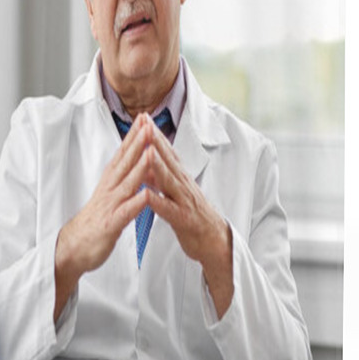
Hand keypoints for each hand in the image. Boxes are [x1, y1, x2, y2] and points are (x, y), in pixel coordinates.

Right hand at [53, 113, 151, 319]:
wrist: (71, 249)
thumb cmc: (92, 224)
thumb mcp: (107, 197)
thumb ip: (119, 181)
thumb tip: (130, 164)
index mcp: (109, 183)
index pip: (123, 155)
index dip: (133, 136)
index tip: (144, 119)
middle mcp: (109, 190)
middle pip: (124, 162)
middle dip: (137, 142)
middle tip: (148, 122)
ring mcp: (109, 206)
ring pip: (127, 183)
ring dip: (140, 167)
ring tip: (151, 151)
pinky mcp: (110, 225)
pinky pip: (125, 213)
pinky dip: (136, 204)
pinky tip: (147, 195)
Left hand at [142, 121, 233, 318]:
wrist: (215, 242)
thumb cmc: (192, 216)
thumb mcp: (176, 192)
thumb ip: (162, 177)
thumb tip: (147, 161)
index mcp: (181, 178)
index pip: (167, 151)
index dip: (155, 134)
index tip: (143, 117)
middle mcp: (184, 185)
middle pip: (168, 159)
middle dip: (155, 140)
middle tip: (145, 122)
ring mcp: (185, 201)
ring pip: (170, 181)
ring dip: (158, 166)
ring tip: (146, 150)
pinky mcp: (185, 220)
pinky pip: (170, 210)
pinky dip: (159, 202)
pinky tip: (147, 195)